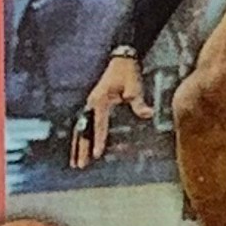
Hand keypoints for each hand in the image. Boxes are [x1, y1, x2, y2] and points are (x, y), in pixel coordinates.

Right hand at [70, 47, 151, 166]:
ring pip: (80, 129)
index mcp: (100, 101)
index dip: (98, 140)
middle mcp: (91, 104)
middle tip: (80, 165)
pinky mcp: (92, 105)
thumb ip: (139, 103)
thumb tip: (149, 114)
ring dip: (77, 146)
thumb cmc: (129, 74)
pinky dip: (80, 138)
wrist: (122, 60)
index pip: (98, 125)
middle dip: (81, 148)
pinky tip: (80, 149)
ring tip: (76, 163)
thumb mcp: (135, 88)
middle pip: (83, 130)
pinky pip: (83, 125)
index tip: (96, 155)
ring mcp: (90, 104)